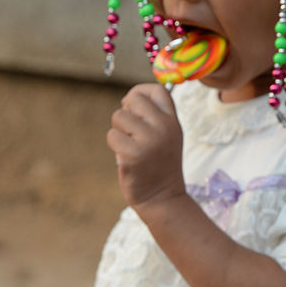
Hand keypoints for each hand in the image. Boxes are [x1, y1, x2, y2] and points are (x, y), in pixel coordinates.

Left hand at [107, 84, 185, 208]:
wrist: (162, 196)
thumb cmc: (159, 163)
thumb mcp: (167, 135)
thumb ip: (154, 116)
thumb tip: (128, 99)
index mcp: (173, 120)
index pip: (158, 90)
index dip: (139, 91)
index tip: (132, 103)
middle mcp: (163, 127)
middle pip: (133, 100)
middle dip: (125, 112)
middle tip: (129, 129)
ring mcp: (148, 141)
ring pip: (118, 117)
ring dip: (118, 131)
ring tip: (129, 145)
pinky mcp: (132, 155)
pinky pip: (112, 136)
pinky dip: (115, 145)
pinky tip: (125, 157)